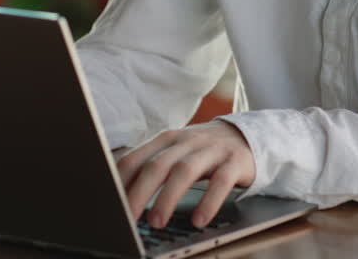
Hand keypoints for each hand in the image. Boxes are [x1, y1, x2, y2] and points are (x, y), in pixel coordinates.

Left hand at [115, 121, 255, 228]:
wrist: (248, 135)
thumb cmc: (203, 151)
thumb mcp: (177, 152)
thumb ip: (152, 166)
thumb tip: (121, 194)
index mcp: (167, 139)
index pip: (136, 158)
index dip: (120, 182)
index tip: (109, 203)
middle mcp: (187, 141)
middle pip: (157, 165)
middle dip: (139, 193)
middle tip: (127, 219)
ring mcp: (211, 150)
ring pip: (184, 171)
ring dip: (168, 198)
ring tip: (157, 222)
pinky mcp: (234, 162)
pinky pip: (220, 182)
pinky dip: (208, 202)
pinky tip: (199, 220)